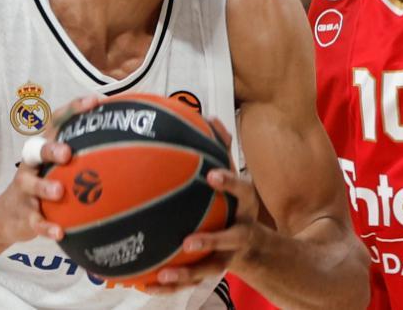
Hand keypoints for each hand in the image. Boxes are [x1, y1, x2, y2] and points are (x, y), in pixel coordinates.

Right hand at [0, 95, 103, 245]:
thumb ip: (88, 156)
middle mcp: (32, 165)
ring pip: (31, 184)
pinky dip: (47, 226)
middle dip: (52, 148)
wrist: (6, 217)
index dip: (74, 109)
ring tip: (60, 192)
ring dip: (45, 187)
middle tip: (67, 152)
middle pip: (37, 149)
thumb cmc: (45, 184)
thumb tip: (137, 147)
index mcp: (44, 149)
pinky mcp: (24, 215)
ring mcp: (25, 190)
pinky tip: (60, 232)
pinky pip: (35, 221)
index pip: (56, 122)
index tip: (95, 101)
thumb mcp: (59, 168)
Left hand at [142, 119, 262, 294]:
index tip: (212, 176)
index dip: (230, 184)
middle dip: (212, 241)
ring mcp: (229, 256)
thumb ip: (223, 150)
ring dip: (188, 273)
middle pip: (233, 238)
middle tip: (188, 241)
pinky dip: (168, 285)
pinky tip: (145, 284)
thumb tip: (210, 117)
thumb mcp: (233, 180)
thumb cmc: (236, 205)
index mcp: (245, 205)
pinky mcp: (214, 271)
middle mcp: (241, 232)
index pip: (244, 192)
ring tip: (165, 272)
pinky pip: (190, 281)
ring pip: (211, 268)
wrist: (257, 248)